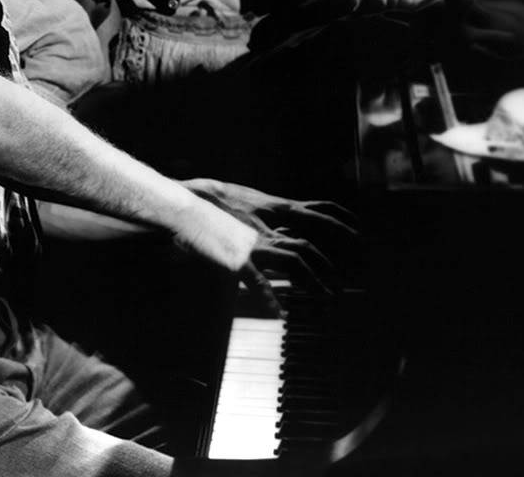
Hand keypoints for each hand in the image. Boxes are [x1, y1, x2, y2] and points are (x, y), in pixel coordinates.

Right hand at [182, 179, 357, 288]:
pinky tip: (279, 313)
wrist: (186, 211)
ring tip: (324, 299)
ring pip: (293, 260)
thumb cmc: (208, 223)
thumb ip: (254, 244)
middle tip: (337, 291)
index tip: (334, 274)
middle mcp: (264, 238)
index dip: (322, 257)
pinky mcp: (236, 260)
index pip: (303, 241)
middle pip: (306, 249)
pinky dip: (270, 298)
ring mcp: (252, 248)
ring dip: (312, 281)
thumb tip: (266, 257)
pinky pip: (258, 281)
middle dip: (326, 269)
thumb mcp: (235, 233)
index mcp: (264, 232)